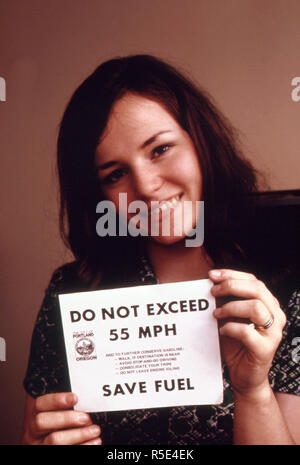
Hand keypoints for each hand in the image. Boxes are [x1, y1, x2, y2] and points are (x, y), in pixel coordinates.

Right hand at [22, 392, 101, 444]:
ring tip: (95, 430)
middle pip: (42, 422)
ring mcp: (40, 446)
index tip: (74, 398)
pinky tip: (94, 441)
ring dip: (78, 434)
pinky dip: (83, 445)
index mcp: (36, 418)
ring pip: (54, 440)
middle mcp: (34, 433)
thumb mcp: (59, 419)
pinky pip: (66, 451)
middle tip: (86, 418)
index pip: (40, 404)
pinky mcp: (50, 456)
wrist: (59, 445)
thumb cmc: (62, 431)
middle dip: (66, 418)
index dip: (56, 400)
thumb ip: (67, 410)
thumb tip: (86, 402)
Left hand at [209, 269, 285, 397]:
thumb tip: (211, 283)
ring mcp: (273, 333)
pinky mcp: (265, 349)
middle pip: (257, 288)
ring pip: (255, 307)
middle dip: (231, 286)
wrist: (244, 376)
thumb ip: (226, 301)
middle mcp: (276, 315)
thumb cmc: (236, 344)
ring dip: (231, 307)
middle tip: (213, 291)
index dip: (232, 274)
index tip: (212, 275)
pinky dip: (230, 327)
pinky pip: (247, 332)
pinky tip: (222, 330)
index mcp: (269, 304)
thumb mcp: (230, 317)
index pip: (254, 280)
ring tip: (216, 313)